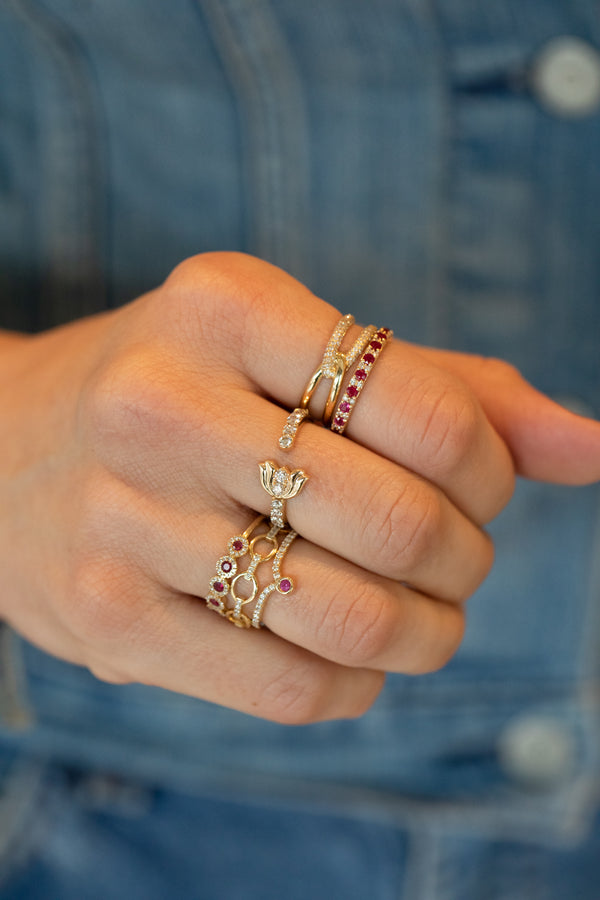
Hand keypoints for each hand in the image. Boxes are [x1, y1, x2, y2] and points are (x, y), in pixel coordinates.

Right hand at [0, 252, 597, 722]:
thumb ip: (452, 390)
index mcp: (225, 305)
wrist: (7, 449)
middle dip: (466, 558)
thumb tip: (595, 446)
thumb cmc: (184, 390)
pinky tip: (351, 658)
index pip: (431, 409)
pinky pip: (290, 688)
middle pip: (400, 521)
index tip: (479, 483)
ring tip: (423, 617)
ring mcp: (125, 517)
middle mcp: (162, 403)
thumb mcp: (300, 352)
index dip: (492, 468)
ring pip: (353, 619)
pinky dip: (357, 686)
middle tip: (455, 555)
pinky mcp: (107, 618)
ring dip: (427, 634)